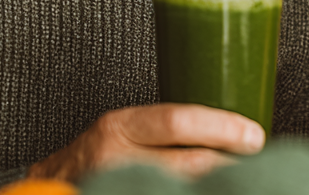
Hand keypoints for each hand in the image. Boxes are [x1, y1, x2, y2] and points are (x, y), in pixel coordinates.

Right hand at [27, 103, 264, 181]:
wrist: (52, 188)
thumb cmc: (95, 157)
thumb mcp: (125, 131)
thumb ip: (166, 131)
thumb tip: (231, 131)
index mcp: (120, 128)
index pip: (178, 122)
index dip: (222, 128)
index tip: (253, 136)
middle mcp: (116, 160)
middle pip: (188, 163)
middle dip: (228, 165)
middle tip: (256, 164)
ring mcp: (119, 186)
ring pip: (181, 188)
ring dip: (215, 186)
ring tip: (239, 182)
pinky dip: (193, 194)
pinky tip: (210, 191)